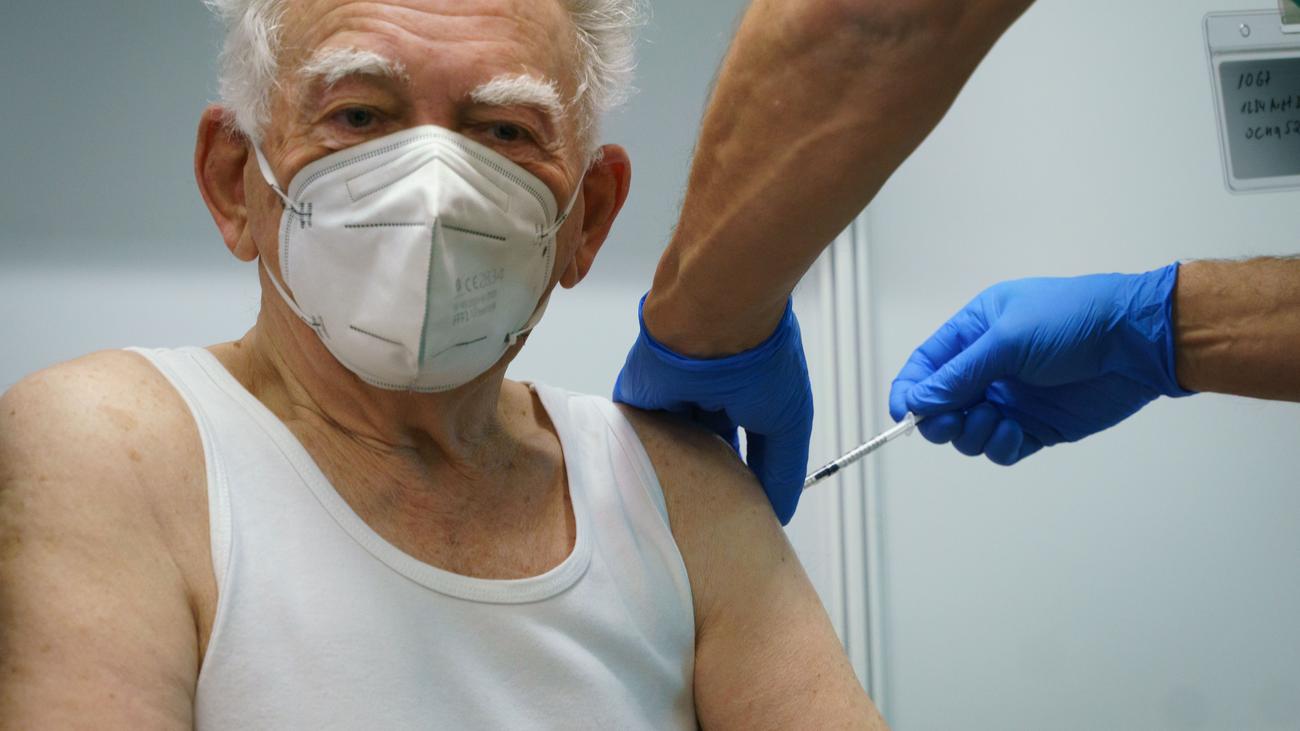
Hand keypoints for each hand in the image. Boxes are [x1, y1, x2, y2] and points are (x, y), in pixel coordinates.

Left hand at [614, 295, 813, 524]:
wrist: (712, 311)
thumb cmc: (759, 359)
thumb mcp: (787, 422)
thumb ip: (782, 470)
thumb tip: (778, 514)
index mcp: (744, 399)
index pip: (738, 450)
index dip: (738, 482)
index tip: (735, 519)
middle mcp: (706, 397)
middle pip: (699, 452)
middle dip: (701, 482)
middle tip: (699, 524)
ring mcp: (670, 395)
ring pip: (667, 446)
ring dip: (670, 471)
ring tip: (670, 512)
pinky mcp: (637, 393)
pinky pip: (634, 433)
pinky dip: (638, 455)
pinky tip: (641, 486)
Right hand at [889, 263, 1192, 464]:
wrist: (1137, 341)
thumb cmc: (1073, 320)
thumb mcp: (1007, 339)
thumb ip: (959, 374)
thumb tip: (916, 402)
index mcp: (974, 332)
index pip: (926, 365)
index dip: (909, 390)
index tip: (902, 414)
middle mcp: (988, 367)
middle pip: (940, 405)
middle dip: (939, 418)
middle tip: (951, 421)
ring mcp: (1011, 398)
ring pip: (967, 432)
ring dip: (971, 433)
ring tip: (995, 418)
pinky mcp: (1036, 426)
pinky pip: (1001, 448)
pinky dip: (1000, 446)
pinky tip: (1015, 431)